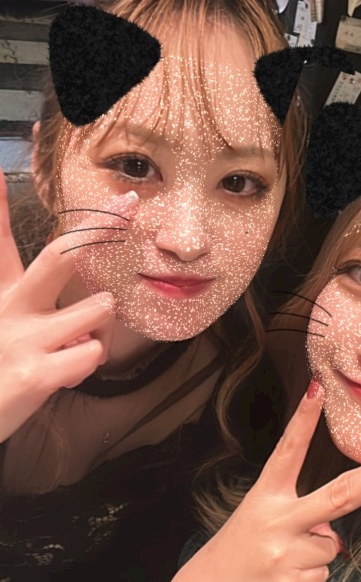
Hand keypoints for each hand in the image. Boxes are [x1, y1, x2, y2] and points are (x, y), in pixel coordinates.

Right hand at [0, 171, 138, 441]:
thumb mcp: (4, 324)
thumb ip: (24, 290)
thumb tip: (69, 285)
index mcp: (4, 296)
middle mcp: (11, 309)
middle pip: (59, 256)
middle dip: (98, 229)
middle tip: (128, 206)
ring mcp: (24, 340)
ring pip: (98, 309)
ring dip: (101, 327)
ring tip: (76, 345)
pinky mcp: (35, 375)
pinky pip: (92, 354)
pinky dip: (89, 363)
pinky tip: (66, 375)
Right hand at [181, 380, 360, 581]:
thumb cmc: (238, 552)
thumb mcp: (259, 520)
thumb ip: (300, 517)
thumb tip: (334, 532)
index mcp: (266, 495)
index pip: (288, 450)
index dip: (304, 420)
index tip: (319, 389)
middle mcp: (277, 519)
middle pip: (339, 494)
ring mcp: (284, 552)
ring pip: (331, 545)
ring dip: (315, 555)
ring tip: (280, 560)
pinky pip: (322, 576)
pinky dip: (307, 579)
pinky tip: (280, 580)